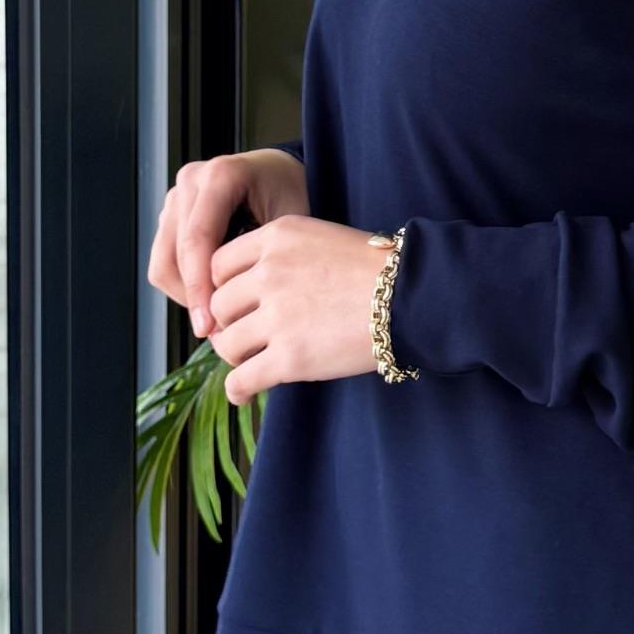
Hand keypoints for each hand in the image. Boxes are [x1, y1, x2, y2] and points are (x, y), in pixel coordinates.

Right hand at [148, 148, 308, 339]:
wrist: (281, 175)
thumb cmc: (293, 195)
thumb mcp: (291, 222)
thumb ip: (263, 259)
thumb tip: (235, 316)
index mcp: (220, 176)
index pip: (197, 240)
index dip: (199, 288)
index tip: (208, 327)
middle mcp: (191, 182)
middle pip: (173, 255)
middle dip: (193, 298)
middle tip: (216, 333)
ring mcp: (176, 198)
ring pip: (163, 262)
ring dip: (186, 295)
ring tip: (218, 319)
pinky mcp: (171, 216)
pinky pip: (165, 261)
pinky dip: (185, 286)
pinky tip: (214, 299)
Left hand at [204, 215, 396, 404]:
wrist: (415, 297)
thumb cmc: (378, 270)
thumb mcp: (322, 238)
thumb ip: (281, 255)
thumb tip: (248, 289)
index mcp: (276, 238)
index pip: (219, 264)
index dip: (223, 287)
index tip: (237, 304)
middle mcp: (269, 273)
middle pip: (218, 305)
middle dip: (228, 323)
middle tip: (244, 336)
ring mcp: (278, 316)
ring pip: (226, 343)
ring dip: (235, 356)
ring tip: (251, 362)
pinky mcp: (290, 357)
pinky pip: (242, 379)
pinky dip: (238, 390)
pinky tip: (244, 394)